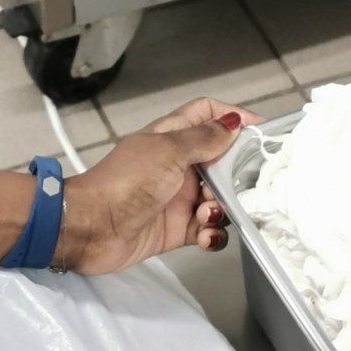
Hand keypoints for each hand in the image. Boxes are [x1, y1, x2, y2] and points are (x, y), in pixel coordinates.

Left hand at [58, 99, 252, 275]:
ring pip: (219, 200)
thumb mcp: (168, 151)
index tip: (260, 129)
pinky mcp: (177, 230)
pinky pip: (207, 230)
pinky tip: (205, 236)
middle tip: (246, 185)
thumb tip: (232, 122)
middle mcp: (177, 166)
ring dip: (222, 209)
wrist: (90, 228)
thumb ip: (204, 139)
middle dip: (236, 175)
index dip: (232, 116)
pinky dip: (212, 234)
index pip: (206, 115)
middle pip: (221, 163)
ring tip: (207, 213)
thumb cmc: (123, 183)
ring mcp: (178, 198)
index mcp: (172, 138)